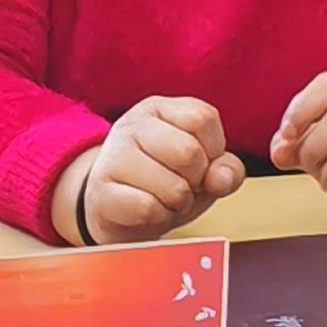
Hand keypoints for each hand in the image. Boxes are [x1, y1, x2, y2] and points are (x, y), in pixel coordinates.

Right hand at [57, 95, 243, 243]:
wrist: (116, 213)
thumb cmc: (164, 184)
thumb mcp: (202, 170)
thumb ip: (226, 170)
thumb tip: (222, 177)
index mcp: (159, 109)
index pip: (202, 118)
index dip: (212, 150)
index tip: (198, 164)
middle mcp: (132, 125)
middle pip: (189, 152)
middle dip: (195, 180)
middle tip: (181, 185)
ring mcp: (113, 156)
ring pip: (173, 186)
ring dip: (178, 203)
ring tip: (163, 199)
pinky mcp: (101, 191)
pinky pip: (148, 208)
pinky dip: (159, 217)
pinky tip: (148, 212)